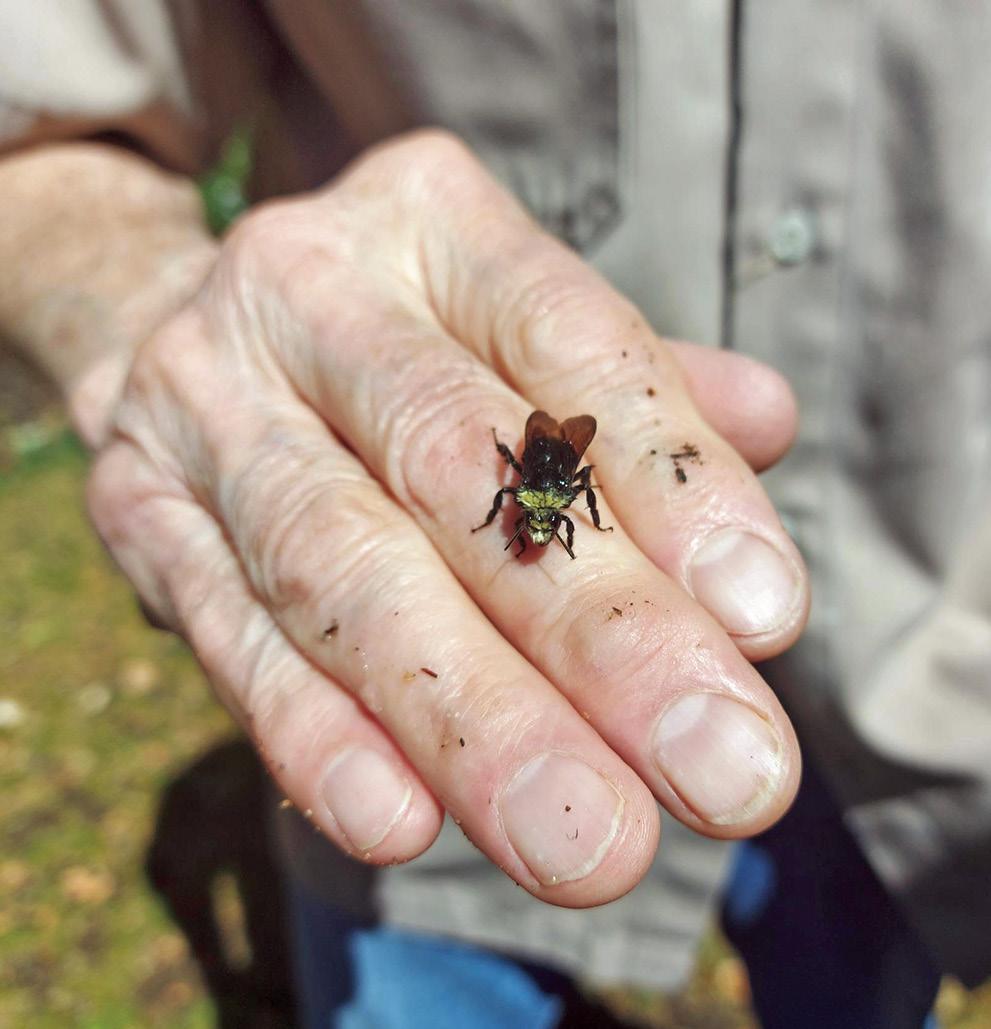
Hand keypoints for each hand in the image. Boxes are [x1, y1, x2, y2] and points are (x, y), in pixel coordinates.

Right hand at [88, 131, 807, 905]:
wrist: (174, 321)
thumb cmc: (401, 345)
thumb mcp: (511, 331)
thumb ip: (633, 387)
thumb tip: (772, 422)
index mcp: (430, 221)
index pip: (568, 341)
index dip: (671, 480)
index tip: (768, 621)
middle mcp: (306, 289)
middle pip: (461, 471)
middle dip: (600, 636)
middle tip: (725, 776)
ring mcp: (203, 399)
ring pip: (344, 570)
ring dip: (473, 721)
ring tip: (590, 847)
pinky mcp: (136, 510)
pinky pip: (230, 637)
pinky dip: (317, 737)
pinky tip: (402, 827)